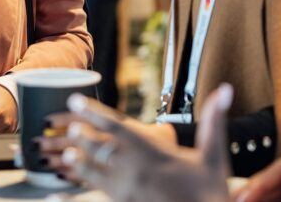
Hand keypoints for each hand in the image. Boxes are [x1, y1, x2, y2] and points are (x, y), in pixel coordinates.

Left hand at [44, 84, 231, 201]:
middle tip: (68, 127)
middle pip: (100, 149)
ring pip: (94, 174)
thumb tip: (226, 89)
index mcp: (153, 154)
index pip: (117, 127)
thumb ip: (214, 121)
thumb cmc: (210, 193)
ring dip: (79, 162)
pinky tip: (55, 196)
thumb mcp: (214, 156)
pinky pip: (92, 200)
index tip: (74, 100)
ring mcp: (127, 192)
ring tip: (66, 153)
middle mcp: (135, 171)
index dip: (94, 111)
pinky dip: (71, 198)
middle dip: (83, 137)